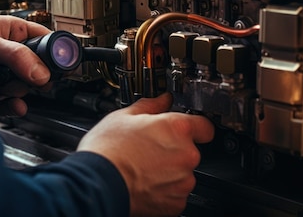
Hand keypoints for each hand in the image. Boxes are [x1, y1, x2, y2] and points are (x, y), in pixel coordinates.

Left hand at [0, 15, 51, 115]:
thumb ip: (16, 56)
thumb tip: (40, 72)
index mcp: (11, 32)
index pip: (42, 40)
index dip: (51, 52)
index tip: (58, 65)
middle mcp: (7, 54)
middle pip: (35, 69)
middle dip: (31, 76)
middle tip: (25, 77)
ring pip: (22, 87)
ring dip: (17, 90)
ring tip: (4, 86)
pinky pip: (9, 104)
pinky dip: (13, 107)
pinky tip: (16, 105)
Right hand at [77, 92, 214, 216]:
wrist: (98, 183)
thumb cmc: (107, 151)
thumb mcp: (124, 117)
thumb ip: (150, 106)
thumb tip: (161, 100)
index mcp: (176, 129)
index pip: (204, 126)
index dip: (196, 126)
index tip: (189, 128)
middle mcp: (186, 154)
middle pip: (190, 150)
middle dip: (174, 149)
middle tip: (150, 148)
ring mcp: (183, 181)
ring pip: (183, 173)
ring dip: (169, 171)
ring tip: (144, 167)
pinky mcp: (176, 203)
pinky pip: (176, 193)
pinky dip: (164, 190)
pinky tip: (145, 182)